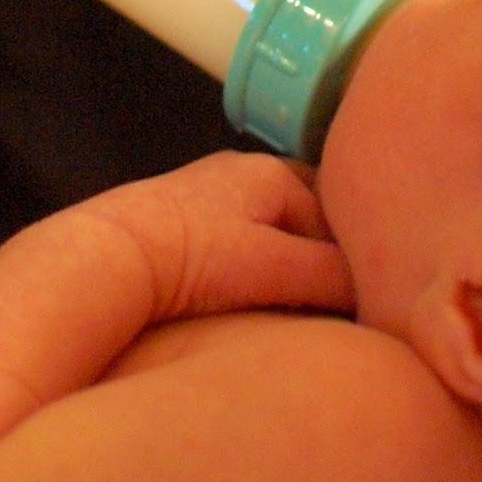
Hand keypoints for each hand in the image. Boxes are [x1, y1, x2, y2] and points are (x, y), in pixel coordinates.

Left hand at [89, 152, 356, 322]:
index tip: (354, 298)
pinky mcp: (175, 223)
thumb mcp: (278, 267)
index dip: (349, 258)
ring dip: (278, 267)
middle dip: (315, 258)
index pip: (337, 214)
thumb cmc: (195, 256)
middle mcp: (242, 173)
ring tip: (282, 309)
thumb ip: (333, 276)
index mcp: (274, 173)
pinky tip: (236, 301)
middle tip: (324, 305)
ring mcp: (205, 195)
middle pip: (301, 219)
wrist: (108, 254)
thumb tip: (373, 296)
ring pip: (264, 233)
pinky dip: (243, 269)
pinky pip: (230, 244)